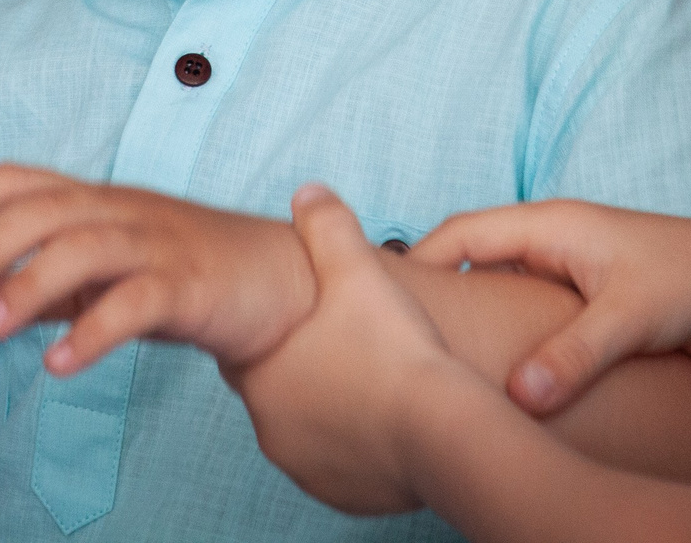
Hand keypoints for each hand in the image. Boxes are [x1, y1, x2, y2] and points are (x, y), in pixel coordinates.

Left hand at [0, 164, 311, 372]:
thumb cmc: (181, 273)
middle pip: (43, 210)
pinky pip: (137, 301)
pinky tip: (59, 363)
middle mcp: (122, 210)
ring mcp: (159, 243)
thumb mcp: (100, 275)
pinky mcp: (191, 285)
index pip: (19, 180)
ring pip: (86, 246)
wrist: (280, 284)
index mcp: (96, 199)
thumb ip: (38, 285)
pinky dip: (93, 330)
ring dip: (29, 283)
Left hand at [225, 184, 492, 515]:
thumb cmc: (396, 348)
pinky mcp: (343, 497)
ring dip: (334, 409)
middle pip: (282, 391)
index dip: (281, 330)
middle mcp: (271, 430)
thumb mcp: (358, 270)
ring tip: (380, 379)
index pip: (247, 351)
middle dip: (311, 370)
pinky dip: (360, 445)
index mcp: (260, 377)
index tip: (314, 318)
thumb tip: (307, 192)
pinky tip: (392, 418)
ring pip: (312, 429)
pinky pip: (342, 465)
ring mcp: (306, 469)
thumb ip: (327, 226)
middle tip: (358, 346)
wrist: (443, 429)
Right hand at [411, 202, 690, 415]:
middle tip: (399, 334)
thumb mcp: (629, 320)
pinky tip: (493, 366)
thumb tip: (519, 398)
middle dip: (434, 290)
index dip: (416, 263)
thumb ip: (572, 356)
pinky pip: (525, 308)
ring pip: (498, 284)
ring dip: (471, 312)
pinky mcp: (586, 295)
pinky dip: (503, 329)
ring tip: (435, 353)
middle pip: (471, 256)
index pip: (460, 233)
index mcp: (551, 223)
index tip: (381, 302)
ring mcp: (568, 266)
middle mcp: (552, 238)